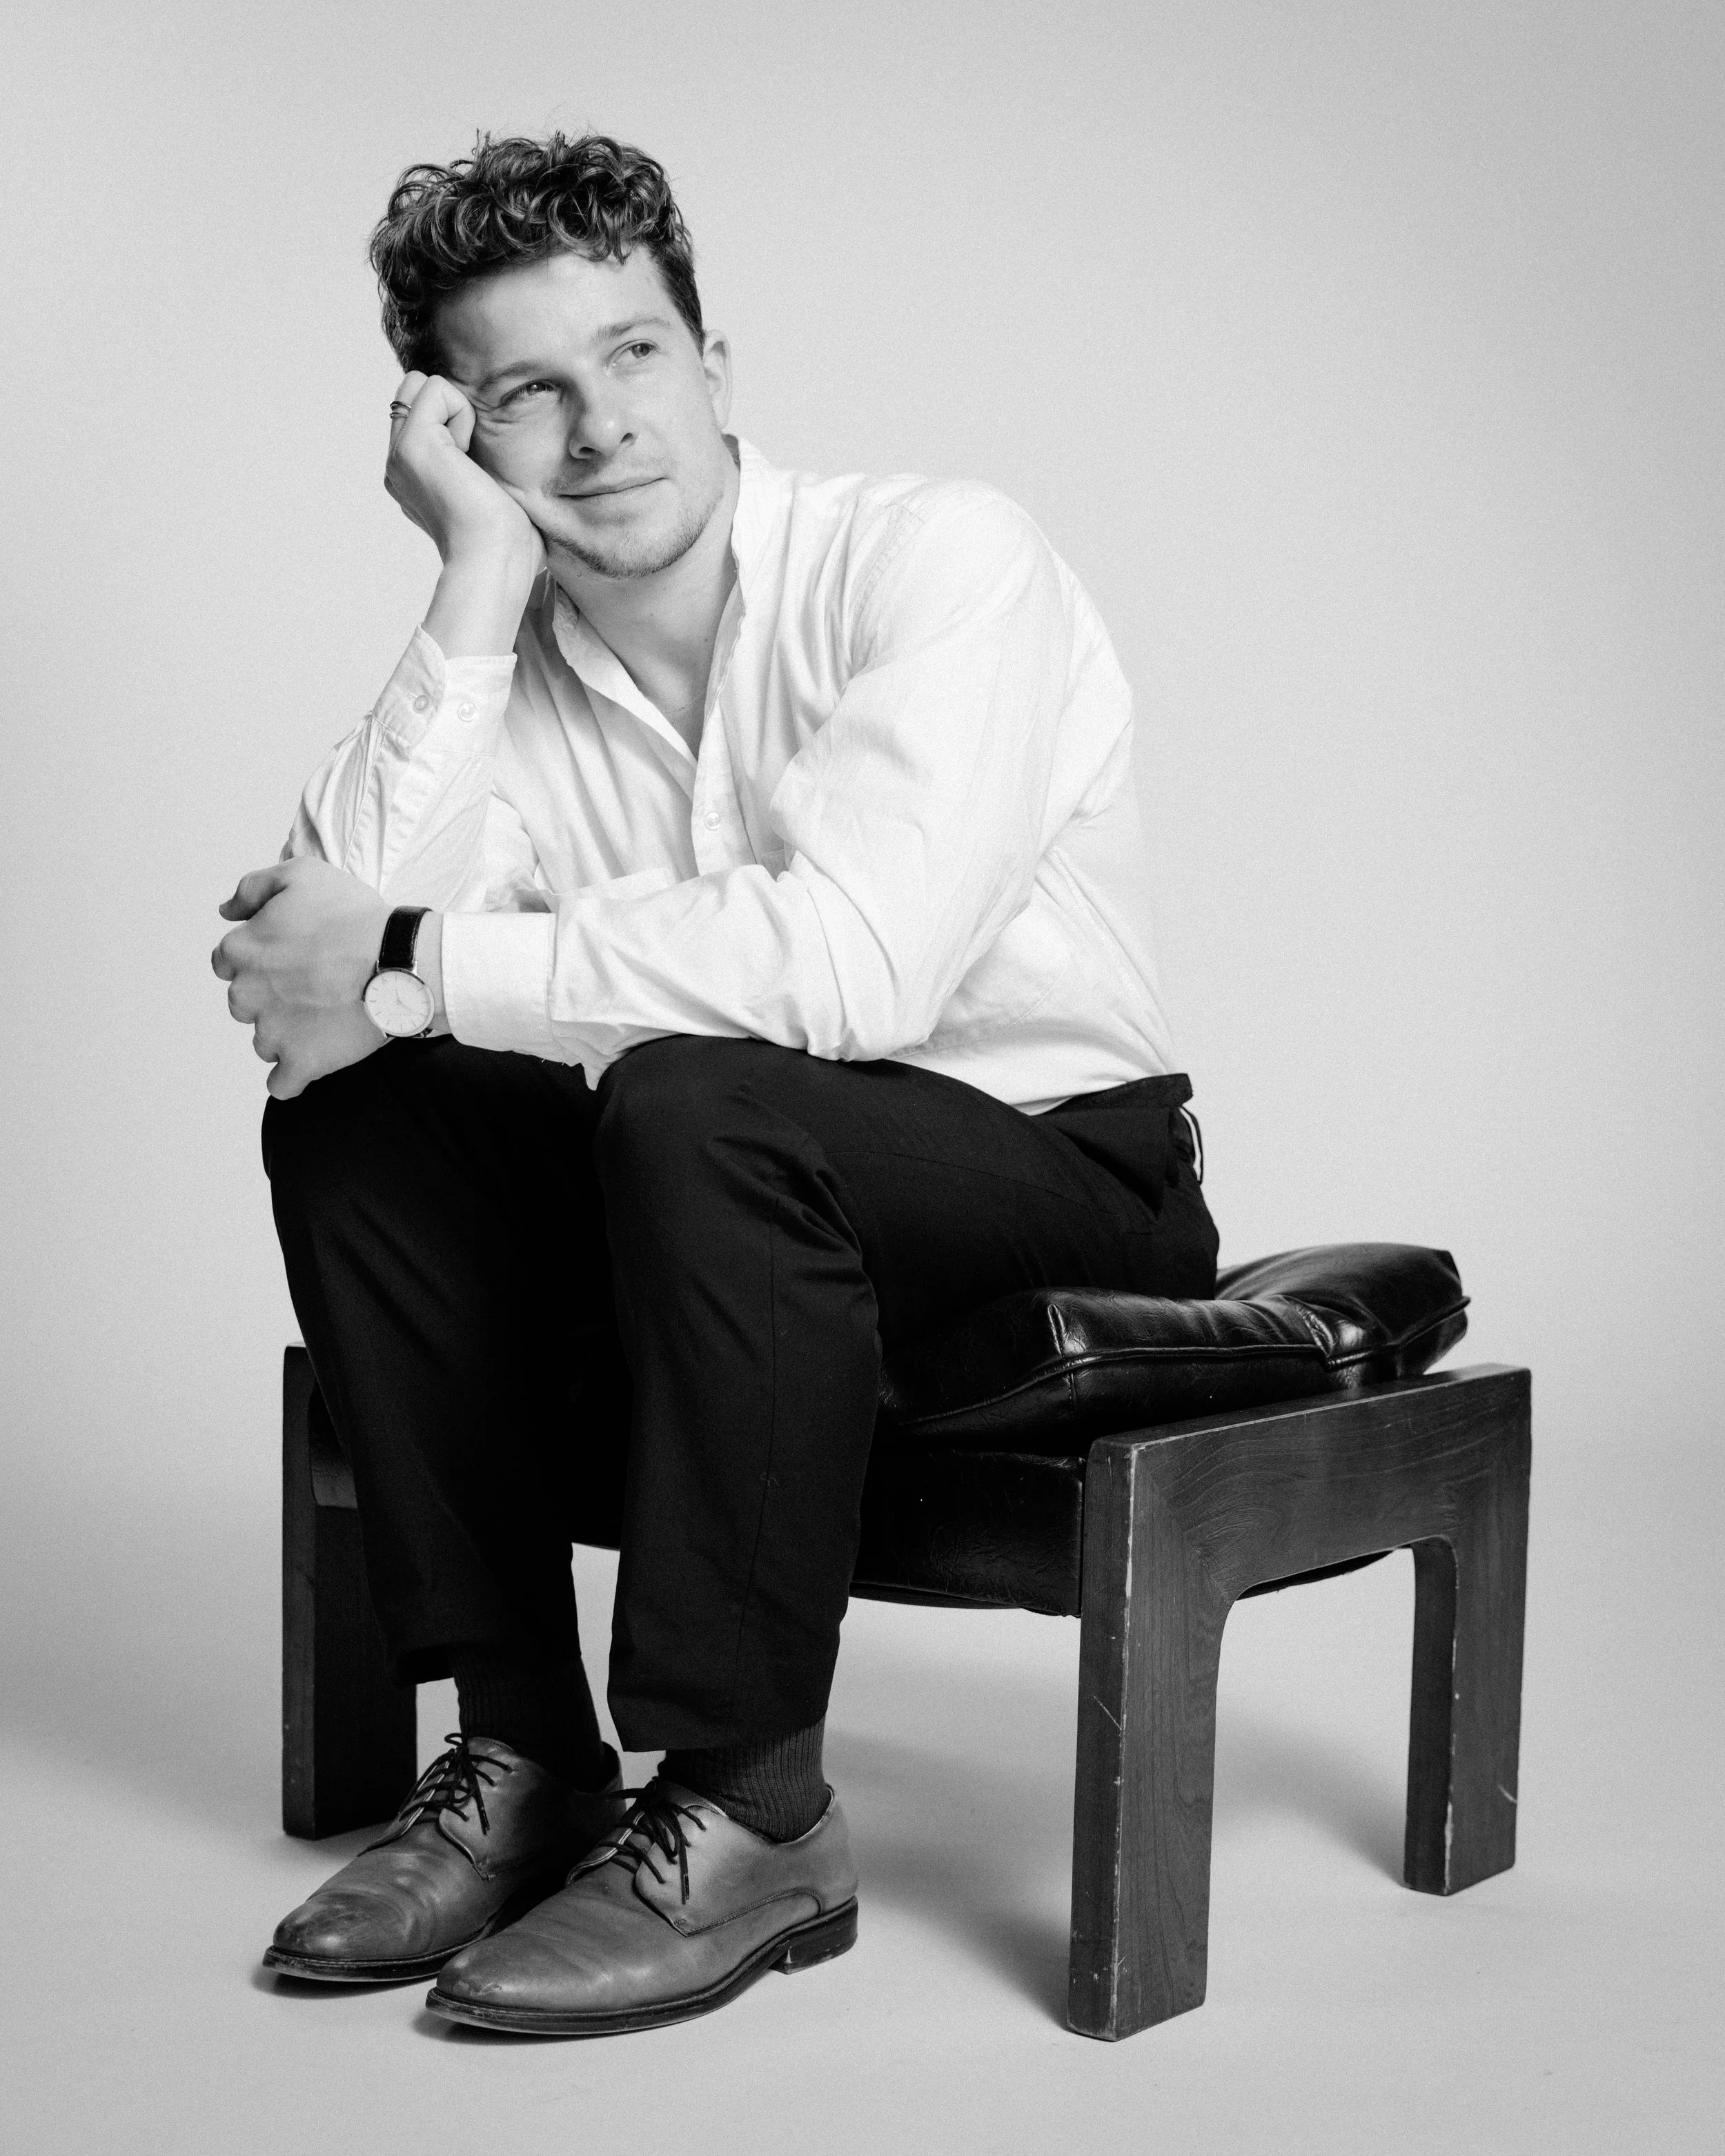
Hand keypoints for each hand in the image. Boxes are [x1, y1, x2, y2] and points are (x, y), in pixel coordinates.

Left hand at [212, 858, 392, 1099]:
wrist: (398, 961)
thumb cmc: (354, 917)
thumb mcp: (302, 874)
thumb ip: (253, 888)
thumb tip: (226, 910)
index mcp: (241, 950)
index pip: (227, 961)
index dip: (259, 958)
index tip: (289, 957)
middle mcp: (246, 994)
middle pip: (245, 1002)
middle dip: (272, 996)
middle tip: (312, 985)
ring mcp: (272, 1033)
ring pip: (264, 1040)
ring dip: (286, 1032)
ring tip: (325, 1017)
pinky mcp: (301, 1062)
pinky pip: (282, 1083)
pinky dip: (294, 1074)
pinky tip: (314, 1058)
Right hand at [387, 374, 545, 656]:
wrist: (496, 562)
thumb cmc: (507, 542)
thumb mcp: (489, 492)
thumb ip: (475, 462)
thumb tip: (486, 446)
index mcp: (414, 476)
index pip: (424, 410)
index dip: (457, 419)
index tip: (475, 469)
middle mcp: (399, 464)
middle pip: (415, 389)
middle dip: (452, 409)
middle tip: (472, 461)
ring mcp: (399, 454)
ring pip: (422, 384)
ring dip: (458, 412)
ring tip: (470, 462)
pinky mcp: (413, 443)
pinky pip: (436, 388)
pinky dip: (463, 413)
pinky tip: (469, 457)